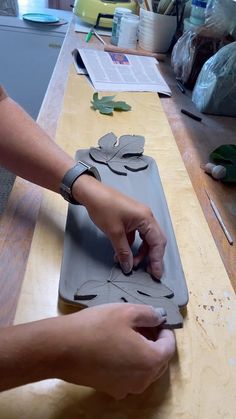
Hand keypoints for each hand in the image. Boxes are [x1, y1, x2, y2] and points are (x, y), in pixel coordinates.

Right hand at [54, 303, 175, 398]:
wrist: (61, 348)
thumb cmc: (96, 326)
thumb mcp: (126, 311)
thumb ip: (149, 314)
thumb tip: (160, 317)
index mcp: (150, 361)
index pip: (169, 347)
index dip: (166, 330)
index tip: (157, 319)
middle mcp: (142, 380)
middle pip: (159, 361)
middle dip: (155, 342)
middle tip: (144, 324)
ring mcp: (125, 388)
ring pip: (144, 370)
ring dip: (143, 352)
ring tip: (129, 334)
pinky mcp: (110, 389)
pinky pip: (129, 376)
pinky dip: (129, 363)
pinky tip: (115, 347)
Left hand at [73, 176, 166, 278]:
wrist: (91, 193)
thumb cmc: (104, 208)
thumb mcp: (114, 232)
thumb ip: (123, 251)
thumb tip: (128, 266)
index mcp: (146, 218)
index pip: (157, 242)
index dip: (157, 259)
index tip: (156, 274)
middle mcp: (146, 217)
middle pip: (155, 240)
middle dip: (152, 257)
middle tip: (149, 272)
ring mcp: (139, 217)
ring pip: (146, 239)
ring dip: (140, 252)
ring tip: (130, 263)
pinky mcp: (131, 218)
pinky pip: (137, 235)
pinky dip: (132, 245)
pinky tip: (122, 253)